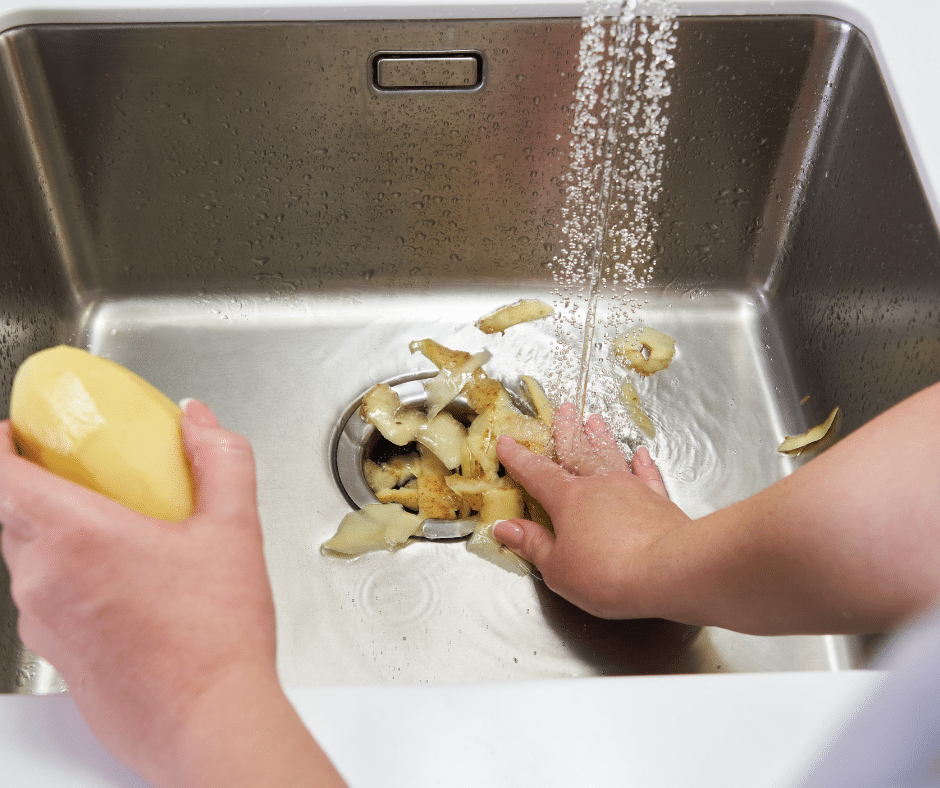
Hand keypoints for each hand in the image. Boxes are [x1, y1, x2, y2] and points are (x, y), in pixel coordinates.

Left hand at [0, 401, 344, 787]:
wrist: (209, 722)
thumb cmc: (216, 637)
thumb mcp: (235, 529)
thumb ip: (219, 459)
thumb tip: (198, 420)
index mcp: (76, 536)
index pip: (0, 476)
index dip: (0, 446)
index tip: (16, 435)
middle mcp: (43, 580)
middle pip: (8, 515)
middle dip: (33, 486)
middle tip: (76, 474)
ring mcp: (43, 624)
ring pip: (27, 561)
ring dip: (54, 536)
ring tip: (113, 532)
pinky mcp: (56, 657)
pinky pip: (44, 601)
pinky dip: (68, 578)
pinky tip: (125, 587)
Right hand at [494, 403, 691, 619]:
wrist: (671, 571)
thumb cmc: (608, 573)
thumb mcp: (558, 568)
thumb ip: (532, 544)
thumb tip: (505, 527)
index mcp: (568, 499)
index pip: (537, 473)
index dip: (519, 459)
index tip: (507, 443)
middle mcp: (599, 485)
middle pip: (577, 452)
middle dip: (567, 432)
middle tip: (563, 410)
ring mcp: (632, 489)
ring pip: (611, 456)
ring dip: (601, 439)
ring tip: (595, 421)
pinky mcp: (659, 501)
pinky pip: (648, 475)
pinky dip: (644, 464)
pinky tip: (641, 454)